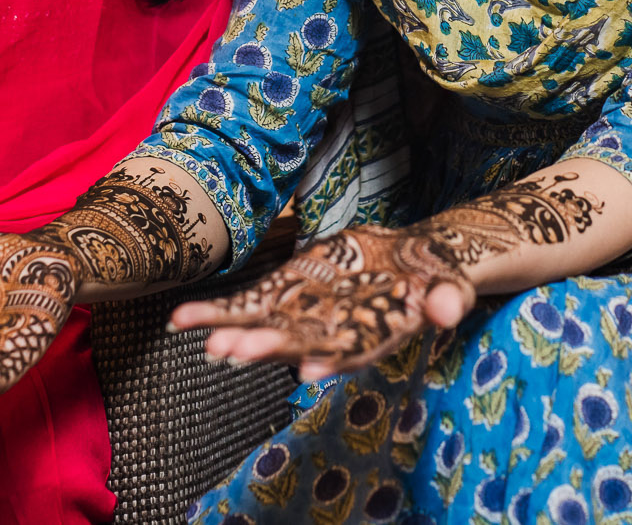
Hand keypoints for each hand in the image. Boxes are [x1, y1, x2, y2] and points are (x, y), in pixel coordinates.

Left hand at [170, 224, 475, 382]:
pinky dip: (214, 314)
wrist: (407, 263)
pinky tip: (181, 320)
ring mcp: (304, 316)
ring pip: (264, 329)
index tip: (308, 370)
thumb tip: (447, 310)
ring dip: (234, 334)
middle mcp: (331, 334)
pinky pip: (245, 306)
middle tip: (235, 351)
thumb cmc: (433, 280)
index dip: (330, 361)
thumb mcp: (450, 284)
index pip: (350, 354)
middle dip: (266, 348)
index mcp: (372, 336)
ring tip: (205, 339)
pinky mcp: (286, 294)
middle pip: (298, 344)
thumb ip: (448, 298)